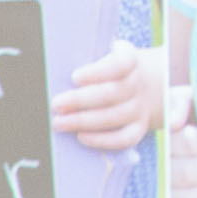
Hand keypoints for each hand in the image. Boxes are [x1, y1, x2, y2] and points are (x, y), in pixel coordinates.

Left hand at [55, 44, 170, 153]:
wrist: (136, 87)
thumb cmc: (105, 70)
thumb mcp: (99, 57)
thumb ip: (83, 63)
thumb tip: (56, 81)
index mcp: (129, 59)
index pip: (119, 64)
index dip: (98, 72)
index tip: (75, 77)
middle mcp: (137, 84)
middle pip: (112, 93)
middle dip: (80, 100)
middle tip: (56, 104)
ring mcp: (140, 108)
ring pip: (114, 117)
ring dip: (84, 121)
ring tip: (59, 122)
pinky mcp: (139, 128)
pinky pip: (125, 139)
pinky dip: (102, 140)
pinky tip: (81, 137)